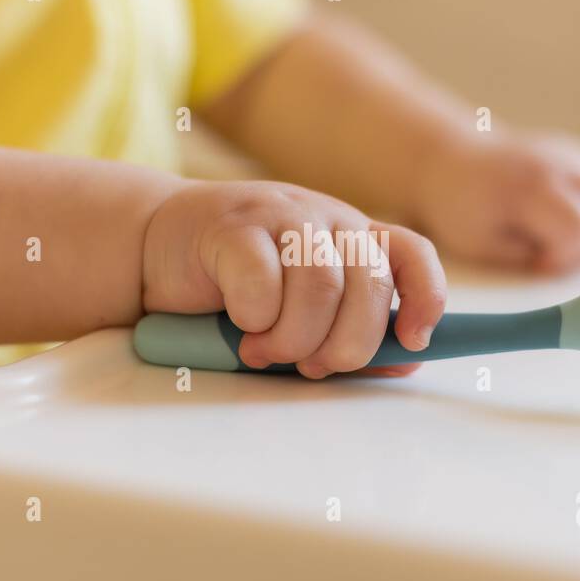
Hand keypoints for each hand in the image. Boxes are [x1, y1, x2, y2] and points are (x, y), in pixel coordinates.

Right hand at [142, 180, 446, 378]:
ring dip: (294, 337)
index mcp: (353, 238)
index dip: (424, 297)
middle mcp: (327, 219)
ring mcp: (283, 214)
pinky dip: (255, 317)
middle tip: (310, 366)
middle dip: (346, 343)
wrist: (155, 251)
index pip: (411, 254)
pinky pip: (265, 281)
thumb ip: (349, 332)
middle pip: (370, 283)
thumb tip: (405, 361)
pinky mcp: (235, 225)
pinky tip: (239, 322)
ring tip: (263, 352)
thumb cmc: (234, 290)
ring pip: (322, 285)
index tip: (413, 340)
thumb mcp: (300, 314)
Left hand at [413, 132, 579, 272]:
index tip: (539, 263)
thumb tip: (567, 266)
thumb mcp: (481, 244)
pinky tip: (579, 227)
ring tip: (568, 243)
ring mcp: (576, 157)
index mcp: (530, 189)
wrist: (452, 160)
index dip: (566, 256)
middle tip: (556, 255)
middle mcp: (561, 166)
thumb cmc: (462, 210)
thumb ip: (526, 259)